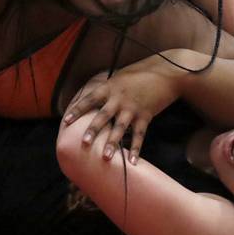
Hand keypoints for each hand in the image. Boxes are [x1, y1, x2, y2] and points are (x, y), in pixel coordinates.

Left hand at [63, 59, 180, 163]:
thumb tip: (96, 98)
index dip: (77, 110)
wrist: (168, 74)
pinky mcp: (146, 115)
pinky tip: (132, 161)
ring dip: (112, 143)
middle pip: (103, 116)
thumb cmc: (142, 72)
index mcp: (110, 87)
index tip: (66, 121)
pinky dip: (136, 148)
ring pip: (120, 128)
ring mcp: (133, 108)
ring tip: (106, 157)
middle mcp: (119, 98)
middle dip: (93, 130)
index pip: (89, 99)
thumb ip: (109, 88)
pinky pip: (139, 135)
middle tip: (84, 143)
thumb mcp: (121, 76)